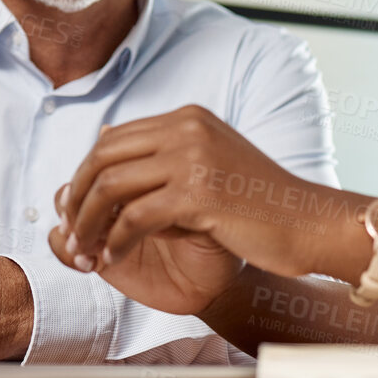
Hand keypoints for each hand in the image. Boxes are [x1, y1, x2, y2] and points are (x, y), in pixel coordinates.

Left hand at [49, 107, 360, 313]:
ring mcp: (193, 158)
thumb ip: (164, 152)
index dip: (84, 177)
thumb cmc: (260, 203)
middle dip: (76, 200)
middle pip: (102, 158)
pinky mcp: (199, 194)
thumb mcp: (210, 162)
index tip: (75, 212)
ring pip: (110, 187)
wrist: (308, 222)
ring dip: (87, 224)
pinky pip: (134, 217)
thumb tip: (103, 137)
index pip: (112, 139)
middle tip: (69, 236)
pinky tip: (113, 259)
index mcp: (187, 118)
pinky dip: (115, 242)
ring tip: (84, 254)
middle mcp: (186, 129)